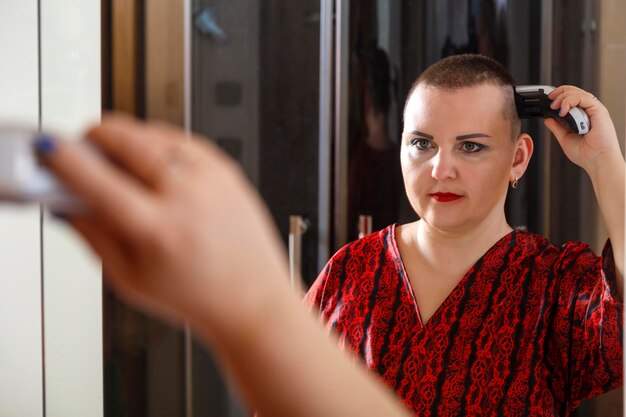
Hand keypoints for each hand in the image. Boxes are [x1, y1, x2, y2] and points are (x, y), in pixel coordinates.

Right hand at [36, 114, 289, 336]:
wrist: (252, 299)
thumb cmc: (199, 296)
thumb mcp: (130, 279)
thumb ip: (92, 236)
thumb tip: (66, 203)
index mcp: (158, 231)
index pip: (98, 181)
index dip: (65, 160)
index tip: (50, 149)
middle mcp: (188, 198)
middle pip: (126, 139)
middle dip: (94, 137)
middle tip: (83, 150)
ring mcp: (212, 180)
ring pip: (153, 132)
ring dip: (125, 137)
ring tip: (118, 161)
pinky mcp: (227, 171)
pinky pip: (182, 139)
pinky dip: (158, 143)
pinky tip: (153, 164)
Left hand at [546, 85, 622, 172]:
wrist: (597, 161)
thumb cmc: (586, 154)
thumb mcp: (565, 138)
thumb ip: (557, 128)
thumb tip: (548, 119)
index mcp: (583, 117)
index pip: (572, 98)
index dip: (560, 95)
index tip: (549, 100)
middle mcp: (590, 112)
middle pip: (575, 92)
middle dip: (559, 93)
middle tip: (550, 101)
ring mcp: (595, 110)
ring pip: (578, 93)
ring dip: (563, 97)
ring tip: (555, 106)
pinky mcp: (599, 111)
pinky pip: (584, 98)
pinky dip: (571, 101)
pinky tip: (563, 110)